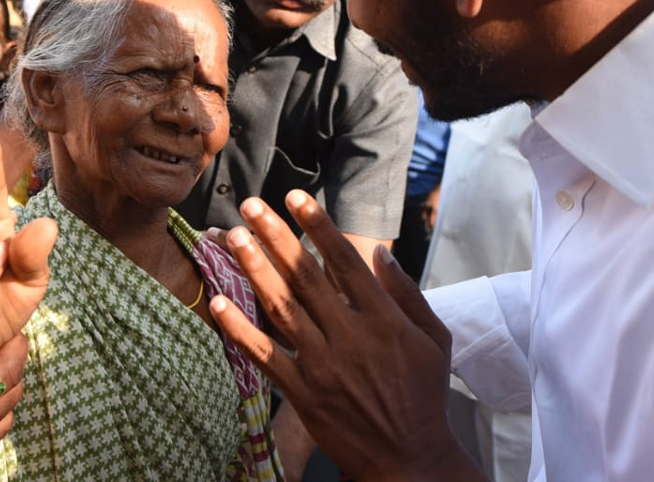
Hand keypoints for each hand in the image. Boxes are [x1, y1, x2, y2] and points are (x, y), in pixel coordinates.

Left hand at [209, 192, 485, 481]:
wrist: (410, 459)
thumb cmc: (425, 394)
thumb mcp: (435, 338)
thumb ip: (407, 293)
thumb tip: (379, 251)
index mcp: (384, 319)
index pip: (345, 261)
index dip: (318, 226)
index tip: (295, 197)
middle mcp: (351, 336)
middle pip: (306, 276)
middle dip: (276, 236)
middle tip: (250, 205)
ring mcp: (324, 365)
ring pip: (282, 308)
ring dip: (255, 269)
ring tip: (233, 238)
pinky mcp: (304, 394)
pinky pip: (266, 356)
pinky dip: (240, 330)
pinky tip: (219, 303)